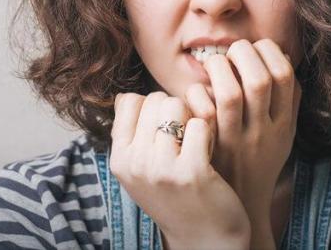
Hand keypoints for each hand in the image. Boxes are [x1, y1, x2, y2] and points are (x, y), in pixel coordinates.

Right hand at [110, 91, 250, 249]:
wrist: (205, 239)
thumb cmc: (177, 196)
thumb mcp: (141, 169)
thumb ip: (132, 134)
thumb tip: (125, 95)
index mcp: (119, 159)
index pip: (130, 101)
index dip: (154, 106)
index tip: (165, 130)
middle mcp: (135, 163)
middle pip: (156, 99)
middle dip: (176, 111)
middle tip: (184, 140)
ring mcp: (161, 168)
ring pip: (177, 105)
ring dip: (193, 119)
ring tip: (196, 145)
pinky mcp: (191, 171)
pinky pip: (200, 123)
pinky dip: (209, 133)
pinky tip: (210, 154)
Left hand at [183, 39, 301, 246]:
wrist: (239, 206)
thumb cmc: (259, 161)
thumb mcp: (284, 133)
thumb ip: (289, 98)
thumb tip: (285, 55)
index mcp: (283, 124)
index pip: (285, 75)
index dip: (270, 51)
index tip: (257, 49)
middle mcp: (261, 132)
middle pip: (258, 79)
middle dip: (244, 53)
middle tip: (233, 51)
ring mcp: (234, 142)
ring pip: (229, 93)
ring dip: (220, 67)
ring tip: (215, 64)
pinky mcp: (209, 149)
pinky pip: (202, 111)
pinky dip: (198, 91)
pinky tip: (200, 89)